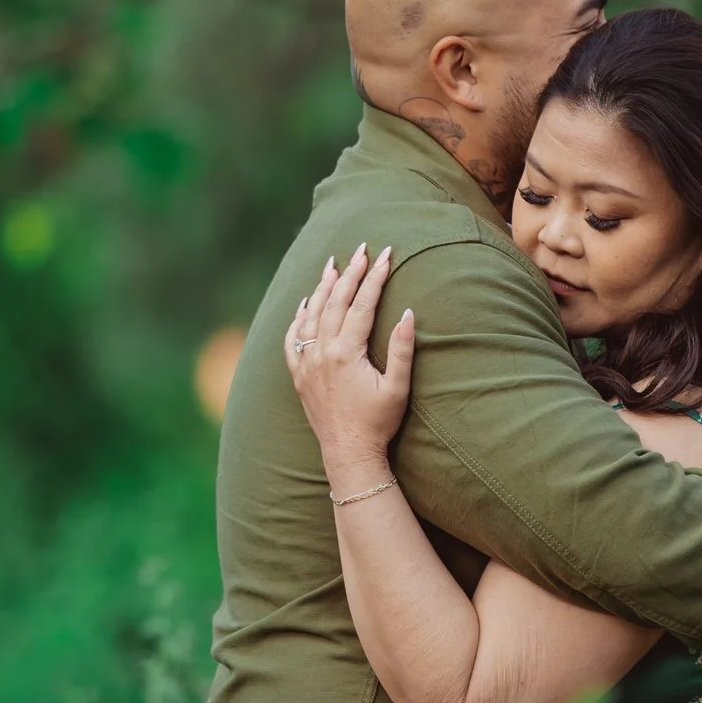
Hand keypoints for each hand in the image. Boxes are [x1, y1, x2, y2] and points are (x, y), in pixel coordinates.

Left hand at [286, 243, 417, 487]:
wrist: (348, 453)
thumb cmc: (377, 423)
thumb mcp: (397, 388)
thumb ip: (402, 350)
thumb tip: (407, 314)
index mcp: (346, 353)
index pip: (362, 305)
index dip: (375, 278)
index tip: (386, 256)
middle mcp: (321, 353)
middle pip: (336, 302)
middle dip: (350, 272)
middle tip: (362, 249)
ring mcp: (306, 363)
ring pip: (312, 314)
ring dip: (323, 286)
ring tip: (332, 264)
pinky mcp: (299, 374)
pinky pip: (293, 338)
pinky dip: (299, 316)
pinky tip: (305, 302)